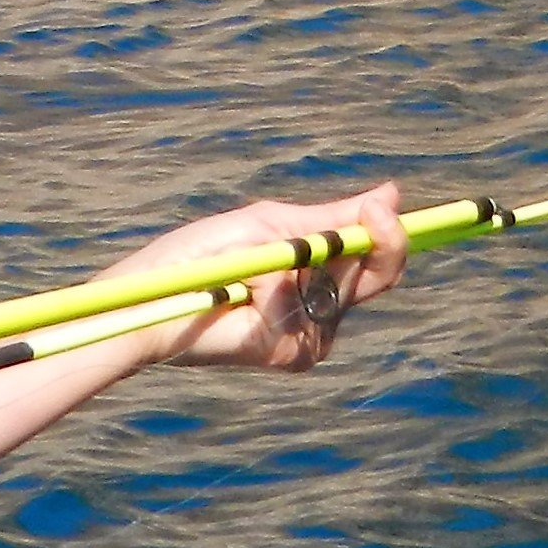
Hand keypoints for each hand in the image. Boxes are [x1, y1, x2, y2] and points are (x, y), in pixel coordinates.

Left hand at [102, 181, 406, 372]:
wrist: (154, 299)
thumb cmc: (200, 255)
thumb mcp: (270, 225)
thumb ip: (329, 219)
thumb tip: (392, 194)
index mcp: (317, 262)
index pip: (376, 250)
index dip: (391, 230)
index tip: (386, 207)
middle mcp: (322, 299)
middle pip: (381, 273)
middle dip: (374, 243)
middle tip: (356, 218)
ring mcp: (311, 330)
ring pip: (345, 291)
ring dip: (304, 267)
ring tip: (254, 268)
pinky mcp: (293, 352)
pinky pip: (311, 316)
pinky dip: (281, 296)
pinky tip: (249, 295)